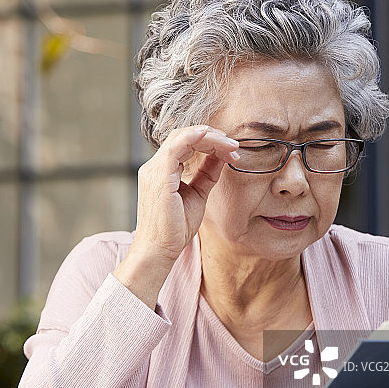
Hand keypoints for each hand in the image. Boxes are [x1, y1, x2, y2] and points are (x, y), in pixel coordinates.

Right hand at [113, 125, 238, 305]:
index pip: (184, 144)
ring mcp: (154, 171)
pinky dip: (194, 138)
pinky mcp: (159, 177)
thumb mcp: (197, 195)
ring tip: (230, 145)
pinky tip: (210, 136)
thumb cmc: (175, 229)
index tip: (232, 151)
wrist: (158, 251)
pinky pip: (176, 147)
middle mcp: (154, 167)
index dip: (209, 142)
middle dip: (211, 136)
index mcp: (161, 172)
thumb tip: (221, 156)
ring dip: (209, 137)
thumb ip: (206, 174)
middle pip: (183, 136)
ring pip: (181, 138)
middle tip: (234, 144)